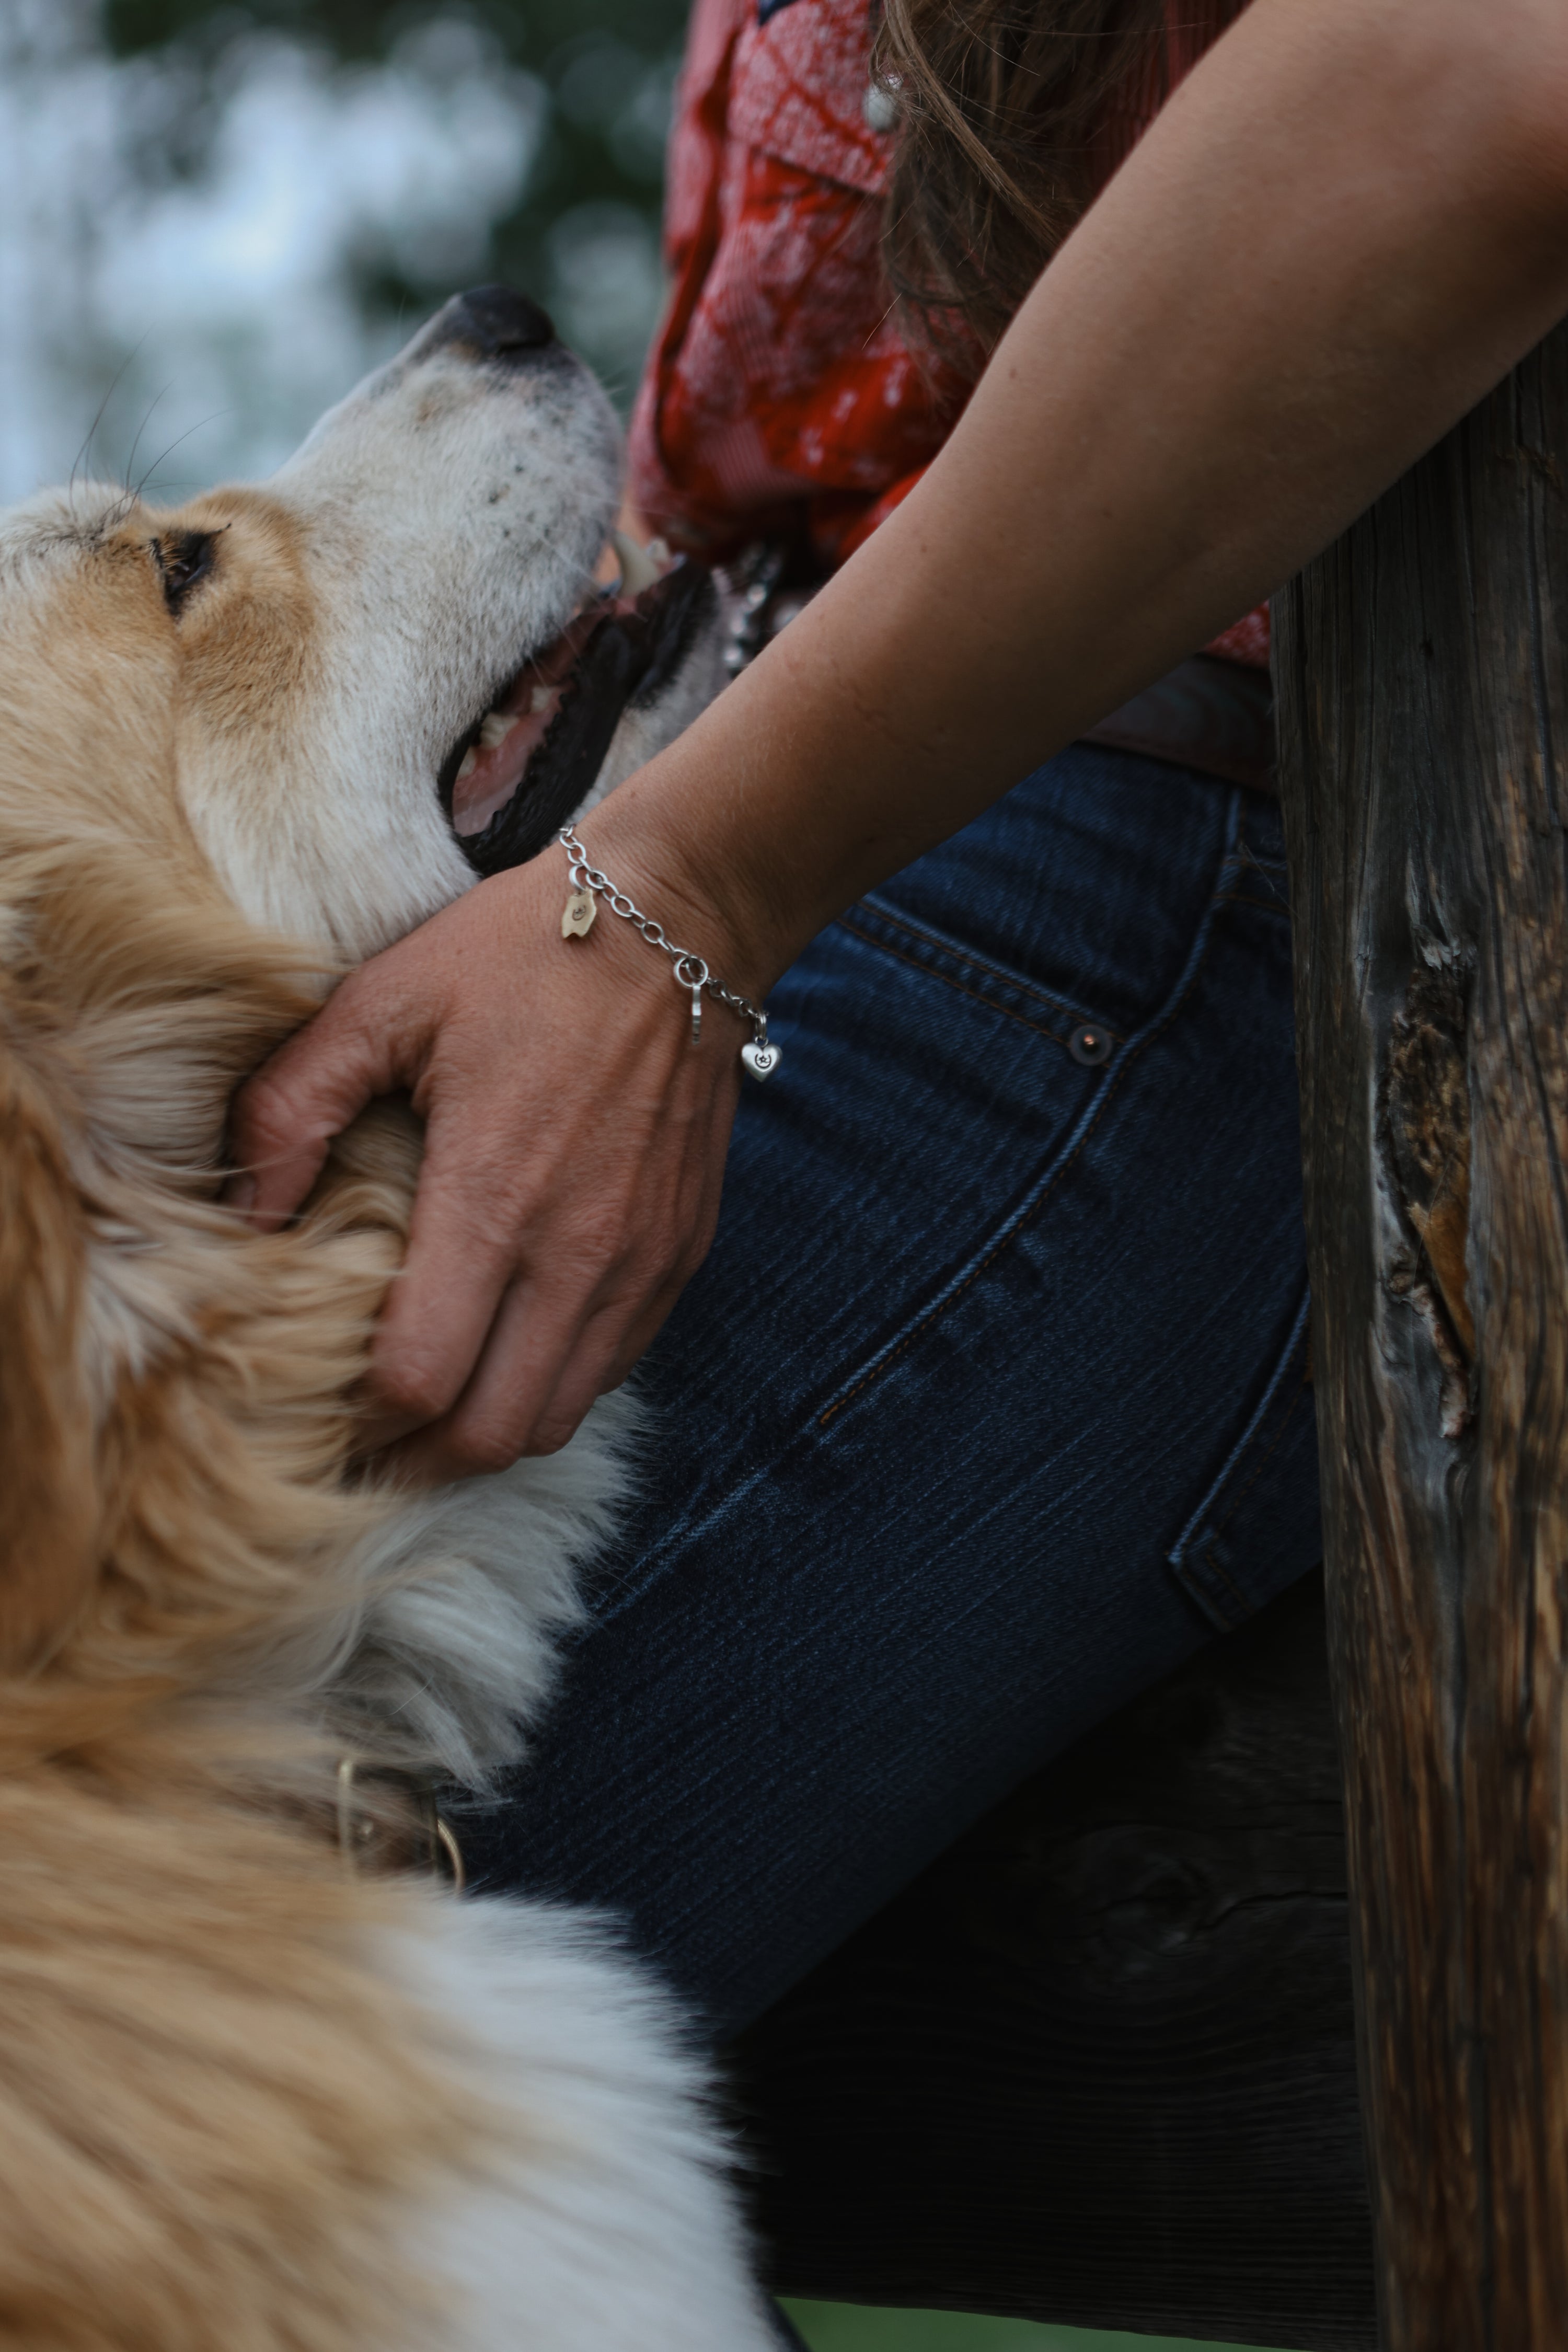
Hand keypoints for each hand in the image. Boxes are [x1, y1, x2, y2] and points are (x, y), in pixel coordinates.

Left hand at [227, 839, 745, 1479]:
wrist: (681, 923)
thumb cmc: (520, 953)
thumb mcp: (380, 1000)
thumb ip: (290, 1106)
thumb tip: (245, 1215)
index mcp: (493, 1195)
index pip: (420, 1379)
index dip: (360, 1417)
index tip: (317, 1409)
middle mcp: (577, 1252)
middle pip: (490, 1433)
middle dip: (416, 1459)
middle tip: (362, 1445)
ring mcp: (639, 1262)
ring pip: (556, 1418)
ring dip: (485, 1434)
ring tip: (429, 1414)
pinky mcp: (680, 1255)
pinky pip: (611, 1369)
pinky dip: (550, 1387)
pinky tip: (506, 1351)